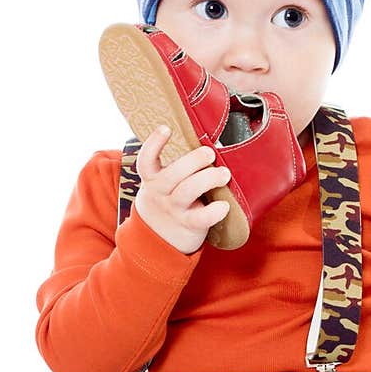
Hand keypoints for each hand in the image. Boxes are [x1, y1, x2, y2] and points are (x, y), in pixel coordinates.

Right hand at [134, 125, 231, 253]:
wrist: (157, 242)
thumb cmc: (166, 204)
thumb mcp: (159, 186)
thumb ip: (172, 169)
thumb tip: (199, 142)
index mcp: (152, 180)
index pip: (146, 160)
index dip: (153, 144)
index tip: (166, 128)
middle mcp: (160, 193)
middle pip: (172, 174)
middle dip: (193, 160)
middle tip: (210, 153)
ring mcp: (173, 210)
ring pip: (187, 191)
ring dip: (208, 179)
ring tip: (224, 174)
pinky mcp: (187, 225)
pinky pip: (200, 218)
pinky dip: (214, 211)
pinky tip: (224, 205)